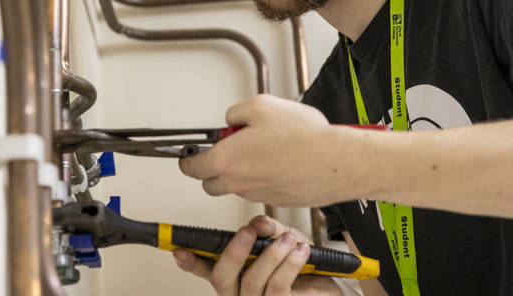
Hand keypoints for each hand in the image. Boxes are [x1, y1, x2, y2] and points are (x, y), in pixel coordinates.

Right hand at [172, 215, 342, 294]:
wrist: (333, 288)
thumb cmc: (305, 266)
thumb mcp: (283, 238)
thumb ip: (268, 229)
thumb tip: (257, 224)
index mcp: (236, 275)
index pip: (207, 270)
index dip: (190, 261)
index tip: (178, 249)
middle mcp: (241, 294)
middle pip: (221, 279)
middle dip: (234, 252)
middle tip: (248, 232)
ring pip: (252, 282)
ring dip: (270, 255)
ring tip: (287, 240)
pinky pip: (277, 288)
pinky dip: (289, 265)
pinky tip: (299, 252)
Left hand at [180, 94, 362, 205]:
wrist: (336, 162)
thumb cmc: (303, 137)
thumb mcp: (260, 106)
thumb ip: (237, 113)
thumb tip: (232, 120)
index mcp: (227, 160)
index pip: (191, 167)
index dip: (187, 159)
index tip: (189, 154)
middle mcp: (239, 183)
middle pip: (210, 183)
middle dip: (213, 167)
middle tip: (227, 148)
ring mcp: (258, 195)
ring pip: (237, 187)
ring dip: (240, 172)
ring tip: (261, 149)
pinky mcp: (278, 200)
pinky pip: (260, 190)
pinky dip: (262, 178)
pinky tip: (280, 160)